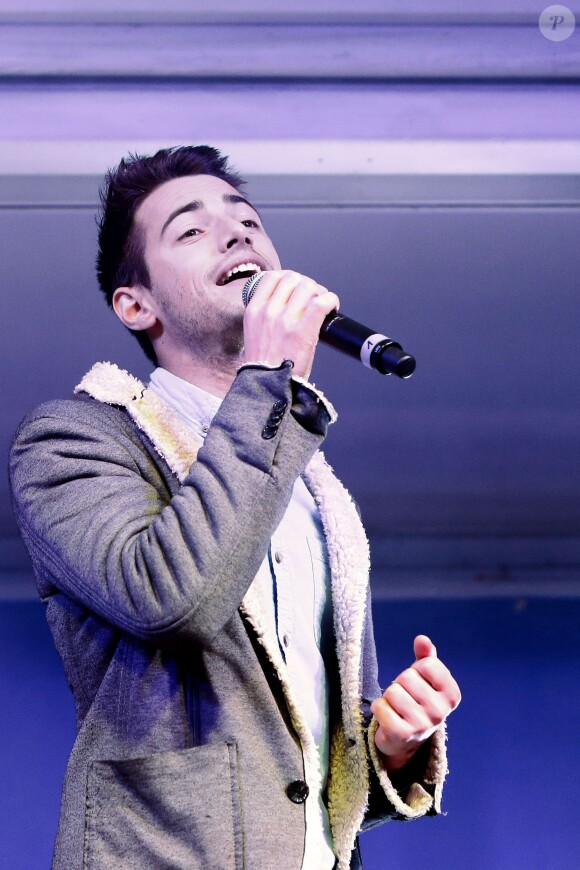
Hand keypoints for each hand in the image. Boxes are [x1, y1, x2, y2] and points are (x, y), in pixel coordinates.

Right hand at [242, 270, 339, 378]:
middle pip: (293, 279)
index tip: (296, 287)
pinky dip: (330, 300)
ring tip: (323, 304)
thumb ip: (265, 317)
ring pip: (308, 287)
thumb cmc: (265, 366)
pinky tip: (332, 307)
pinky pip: (321, 303)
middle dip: (307, 285)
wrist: (267, 387)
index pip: (272, 277)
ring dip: (320, 292)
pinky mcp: (302, 331)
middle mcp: (268, 312)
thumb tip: (286, 303)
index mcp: (254, 311)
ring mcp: (285, 321)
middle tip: (313, 297)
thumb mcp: (254, 334)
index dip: (289, 278)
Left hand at [370, 635, 460, 771]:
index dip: (417, 669)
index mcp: (452, 695)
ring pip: (392, 691)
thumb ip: (426, 656)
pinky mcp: (402, 735)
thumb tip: (422, 639)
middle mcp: (441, 712)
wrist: (405, 737)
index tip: (419, 683)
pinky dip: (378, 708)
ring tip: (397, 708)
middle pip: (407, 677)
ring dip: (389, 697)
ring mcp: (422, 725)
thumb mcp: (425, 677)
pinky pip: (380, 707)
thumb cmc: (416, 699)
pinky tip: (387, 717)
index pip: (428, 664)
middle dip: (401, 683)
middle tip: (406, 697)